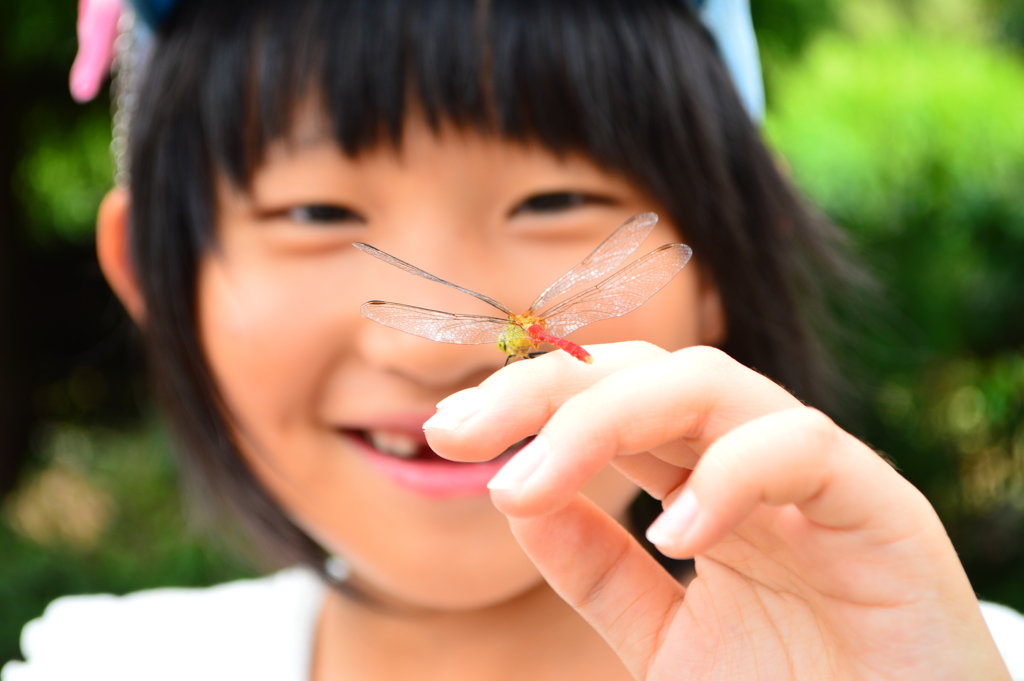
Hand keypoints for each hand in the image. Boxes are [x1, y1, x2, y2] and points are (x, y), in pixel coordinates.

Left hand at [425, 343, 1010, 679]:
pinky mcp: (883, 511)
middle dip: (542, 391)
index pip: (605, 402)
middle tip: (458, 432)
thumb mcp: (660, 640)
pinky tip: (673, 537)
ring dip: (605, 419)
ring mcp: (815, 477)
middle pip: (640, 373)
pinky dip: (730, 477)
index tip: (446, 435)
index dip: (525, 403)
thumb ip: (597, 571)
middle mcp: (750, 462)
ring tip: (527, 483)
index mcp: (699, 482)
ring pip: (709, 386)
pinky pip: (804, 450)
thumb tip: (514, 495)